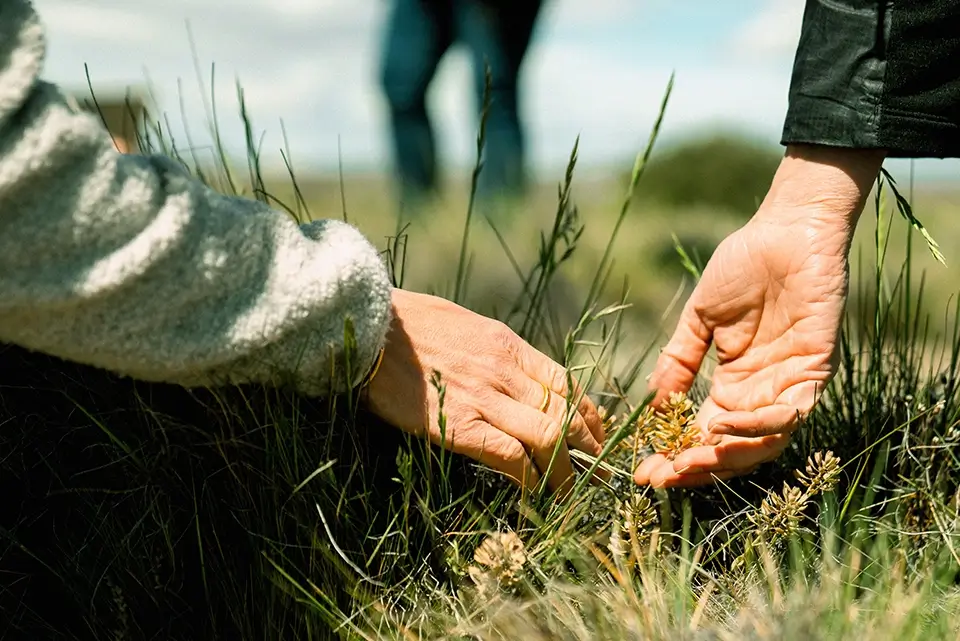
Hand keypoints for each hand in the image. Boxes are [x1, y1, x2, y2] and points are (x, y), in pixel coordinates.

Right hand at [366, 288, 604, 494]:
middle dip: (588, 448)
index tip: (594, 436)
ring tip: (573, 494)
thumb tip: (508, 369)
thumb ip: (490, 348)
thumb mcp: (461, 322)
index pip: (565, 383)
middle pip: (566, 413)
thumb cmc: (404, 322)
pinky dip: (530, 477)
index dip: (587, 415)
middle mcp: (504, 370)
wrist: (366, 325)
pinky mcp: (458, 424)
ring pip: (547, 437)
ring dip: (566, 471)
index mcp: (506, 344)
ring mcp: (484, 397)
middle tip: (597, 474)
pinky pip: (509, 456)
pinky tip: (536, 493)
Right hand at [634, 145, 883, 487]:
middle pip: (733, 451)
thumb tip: (657, 409)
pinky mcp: (815, 370)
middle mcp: (761, 394)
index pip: (703, 435)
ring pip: (764, 444)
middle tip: (665, 473)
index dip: (675, 457)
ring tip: (693, 455)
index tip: (644, 471)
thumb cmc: (743, 267)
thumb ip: (679, 362)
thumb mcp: (699, 320)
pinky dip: (760, 425)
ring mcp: (789, 385)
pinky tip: (726, 422)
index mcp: (732, 385)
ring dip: (728, 456)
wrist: (786, 232)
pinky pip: (792, 414)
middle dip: (698, 468)